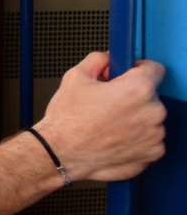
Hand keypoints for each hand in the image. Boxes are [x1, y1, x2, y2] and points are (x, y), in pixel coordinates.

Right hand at [34, 52, 165, 181]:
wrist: (58, 154)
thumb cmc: (66, 121)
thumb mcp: (74, 77)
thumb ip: (98, 60)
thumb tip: (107, 60)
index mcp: (137, 90)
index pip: (155, 69)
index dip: (138, 68)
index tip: (130, 74)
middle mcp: (152, 113)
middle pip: (150, 95)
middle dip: (132, 96)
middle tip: (108, 103)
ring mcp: (153, 136)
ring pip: (149, 119)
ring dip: (135, 118)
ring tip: (108, 123)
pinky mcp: (150, 154)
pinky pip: (149, 140)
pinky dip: (135, 139)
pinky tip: (113, 138)